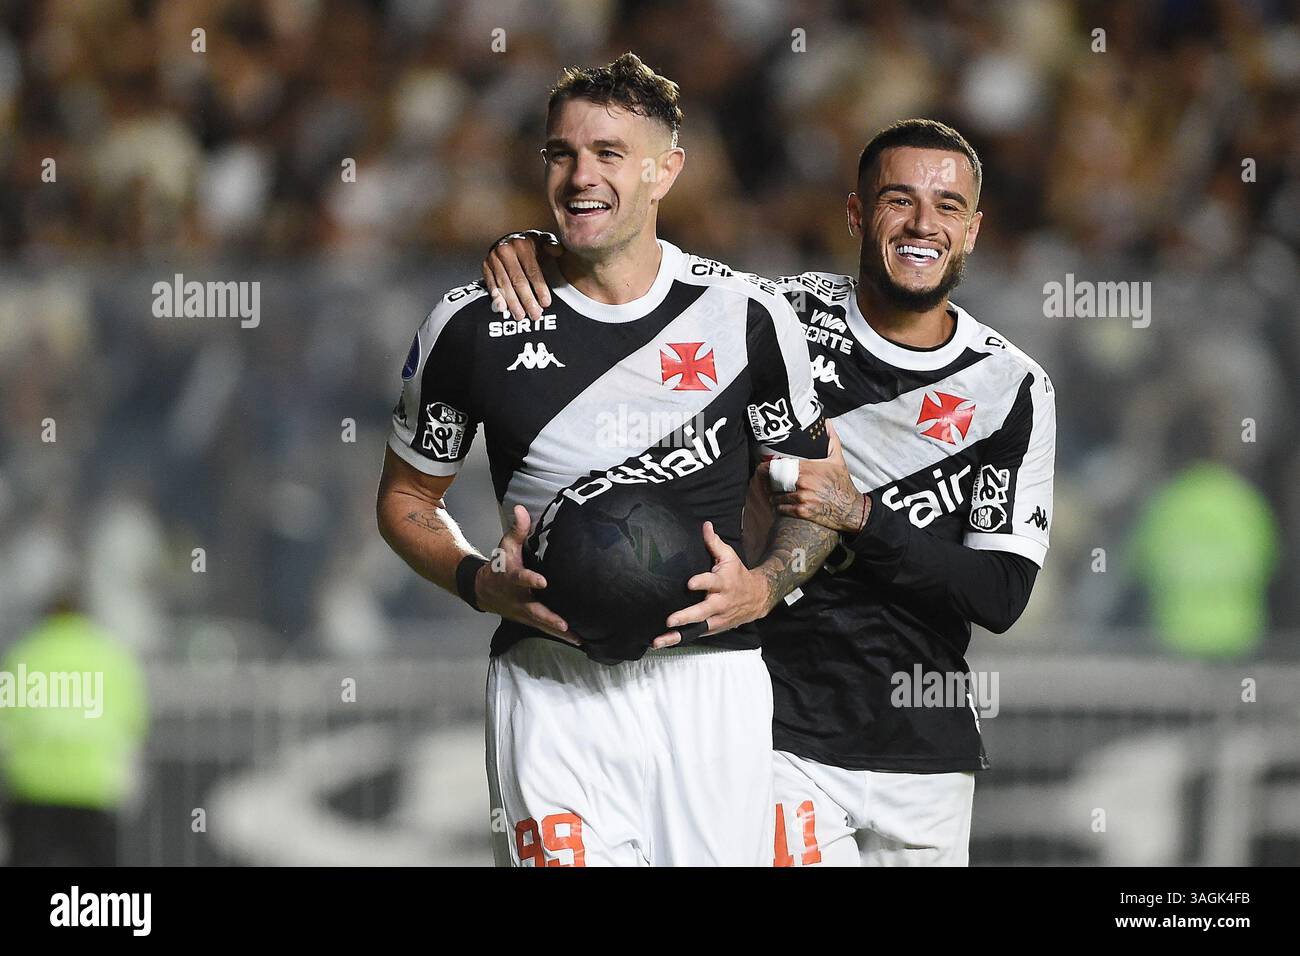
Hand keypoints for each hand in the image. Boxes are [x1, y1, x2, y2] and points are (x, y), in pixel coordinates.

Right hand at [474, 505, 577, 644]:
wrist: (483, 590)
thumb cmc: (499, 566)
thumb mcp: (505, 546)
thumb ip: (517, 529)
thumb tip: (521, 508)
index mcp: (511, 578)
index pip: (520, 578)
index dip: (529, 580)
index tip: (542, 581)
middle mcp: (517, 598)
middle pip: (534, 610)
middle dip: (549, 617)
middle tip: (564, 624)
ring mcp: (523, 612)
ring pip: (542, 624)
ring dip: (559, 632)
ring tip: (578, 639)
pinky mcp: (530, 620)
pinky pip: (546, 628)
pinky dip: (562, 636)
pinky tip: (580, 641)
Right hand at [481, 231, 561, 321]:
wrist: (510, 241)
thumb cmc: (530, 245)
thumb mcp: (543, 241)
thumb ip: (552, 246)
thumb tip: (558, 250)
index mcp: (522, 244)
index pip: (532, 271)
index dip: (539, 288)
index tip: (545, 303)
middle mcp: (506, 250)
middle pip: (518, 280)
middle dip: (527, 300)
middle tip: (535, 314)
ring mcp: (494, 258)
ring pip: (504, 285)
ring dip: (512, 302)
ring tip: (520, 315)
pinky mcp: (485, 266)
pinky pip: (491, 284)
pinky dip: (496, 297)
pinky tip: (502, 308)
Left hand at [652, 521, 769, 648]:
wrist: (757, 598)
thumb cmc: (737, 575)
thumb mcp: (729, 557)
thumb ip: (714, 543)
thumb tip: (705, 525)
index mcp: (723, 583)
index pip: (711, 582)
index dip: (701, 583)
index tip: (689, 583)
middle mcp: (720, 603)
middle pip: (702, 611)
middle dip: (686, 616)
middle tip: (669, 620)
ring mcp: (717, 618)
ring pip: (697, 628)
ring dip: (677, 636)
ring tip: (658, 640)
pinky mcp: (713, 628)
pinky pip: (695, 634)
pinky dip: (680, 639)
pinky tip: (662, 643)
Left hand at [762, 420, 867, 533]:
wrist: (851, 508)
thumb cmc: (842, 484)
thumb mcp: (838, 460)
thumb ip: (830, 439)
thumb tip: (827, 422)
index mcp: (808, 468)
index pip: (779, 466)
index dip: (768, 468)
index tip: (762, 468)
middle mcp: (803, 482)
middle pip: (775, 482)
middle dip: (770, 483)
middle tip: (767, 484)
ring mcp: (802, 497)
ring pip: (777, 496)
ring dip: (774, 497)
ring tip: (773, 496)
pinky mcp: (802, 511)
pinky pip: (782, 509)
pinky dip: (779, 508)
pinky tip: (780, 506)